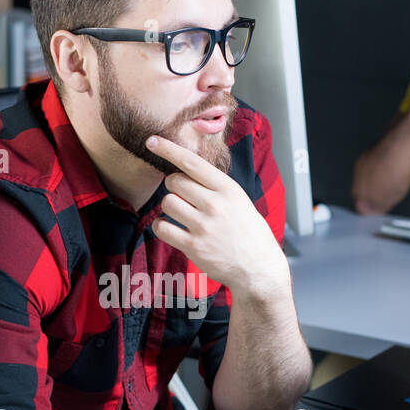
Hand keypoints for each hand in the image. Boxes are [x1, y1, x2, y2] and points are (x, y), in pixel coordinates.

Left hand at [146, 134, 287, 301]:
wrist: (258, 268)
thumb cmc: (247, 231)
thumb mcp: (238, 200)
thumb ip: (214, 185)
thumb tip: (184, 166)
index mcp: (228, 189)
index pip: (191, 162)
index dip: (168, 149)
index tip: (151, 141)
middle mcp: (215, 204)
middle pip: (174, 181)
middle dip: (173, 186)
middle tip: (183, 196)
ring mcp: (203, 226)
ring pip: (167, 203)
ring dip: (169, 207)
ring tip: (183, 215)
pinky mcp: (193, 246)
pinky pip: (162, 227)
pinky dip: (162, 227)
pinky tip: (172, 229)